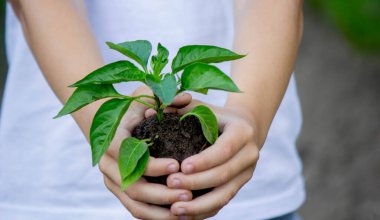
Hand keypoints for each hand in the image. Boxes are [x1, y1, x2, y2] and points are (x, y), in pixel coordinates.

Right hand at [99, 86, 192, 219]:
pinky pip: (135, 208)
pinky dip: (154, 215)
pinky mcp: (119, 190)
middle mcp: (107, 163)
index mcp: (111, 138)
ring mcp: (111, 179)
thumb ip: (164, 97)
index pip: (127, 157)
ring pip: (133, 203)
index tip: (176, 165)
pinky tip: (176, 215)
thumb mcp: (145, 96)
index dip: (151, 165)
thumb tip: (186, 98)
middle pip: (131, 186)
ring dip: (159, 210)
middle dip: (160, 193)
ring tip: (185, 208)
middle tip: (188, 193)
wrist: (111, 123)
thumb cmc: (132, 108)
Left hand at [167, 100, 259, 218]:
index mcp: (242, 132)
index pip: (224, 149)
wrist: (244, 128)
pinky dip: (203, 211)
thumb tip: (148, 112)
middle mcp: (249, 154)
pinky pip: (222, 203)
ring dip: (199, 205)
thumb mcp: (202, 106)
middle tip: (170, 184)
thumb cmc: (215, 115)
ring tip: (174, 209)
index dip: (204, 161)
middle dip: (196, 183)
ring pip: (224, 195)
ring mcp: (246, 173)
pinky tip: (183, 215)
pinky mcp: (239, 186)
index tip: (181, 167)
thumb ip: (178, 106)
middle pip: (223, 174)